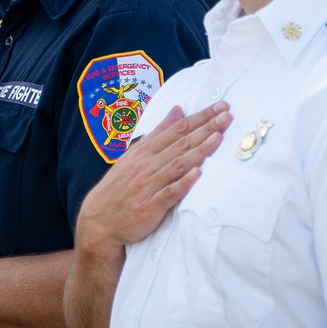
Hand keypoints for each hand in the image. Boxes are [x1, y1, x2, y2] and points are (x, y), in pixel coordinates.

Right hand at [75, 101, 231, 250]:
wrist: (100, 220)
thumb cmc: (121, 186)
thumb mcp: (136, 154)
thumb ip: (159, 132)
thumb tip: (178, 110)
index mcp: (146, 150)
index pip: (177, 129)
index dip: (200, 117)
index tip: (220, 107)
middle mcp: (147, 164)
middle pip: (181, 143)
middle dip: (205, 128)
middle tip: (226, 116)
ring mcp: (148, 184)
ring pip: (178, 164)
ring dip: (199, 150)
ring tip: (218, 138)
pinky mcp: (150, 206)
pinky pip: (169, 193)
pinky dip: (183, 183)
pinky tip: (197, 173)